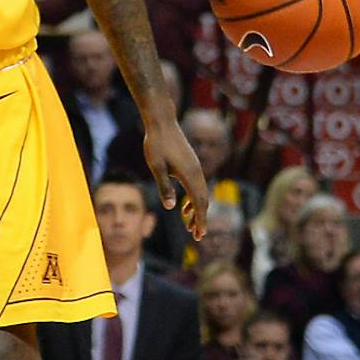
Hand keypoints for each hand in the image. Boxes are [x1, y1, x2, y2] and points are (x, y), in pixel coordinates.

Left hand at [143, 117, 208, 237]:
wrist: (161, 122)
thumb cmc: (156, 144)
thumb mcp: (156, 167)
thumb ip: (164, 187)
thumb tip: (171, 207)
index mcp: (190, 175)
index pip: (199, 203)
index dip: (200, 220)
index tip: (200, 235)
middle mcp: (197, 173)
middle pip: (203, 201)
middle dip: (200, 219)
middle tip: (197, 236)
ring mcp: (196, 168)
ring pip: (201, 194)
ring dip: (197, 210)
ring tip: (189, 226)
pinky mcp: (191, 164)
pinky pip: (197, 186)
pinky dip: (193, 199)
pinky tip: (184, 206)